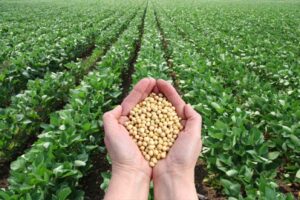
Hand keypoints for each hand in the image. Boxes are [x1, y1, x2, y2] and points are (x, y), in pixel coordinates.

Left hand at [103, 78, 155, 199]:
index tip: (149, 80)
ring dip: (156, 99)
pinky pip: (158, 121)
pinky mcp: (153, 136)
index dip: (140, 90)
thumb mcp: (110, 133)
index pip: (132, 101)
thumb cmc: (121, 154)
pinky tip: (167, 105)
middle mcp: (133, 124)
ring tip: (162, 88)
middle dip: (148, 91)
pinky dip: (162, 112)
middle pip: (142, 103)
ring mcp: (143, 129)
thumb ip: (110, 117)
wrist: (133, 173)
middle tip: (156, 81)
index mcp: (122, 121)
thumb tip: (118, 107)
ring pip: (150, 110)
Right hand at [152, 80, 201, 199]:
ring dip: (148, 100)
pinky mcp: (148, 138)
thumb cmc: (184, 158)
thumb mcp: (194, 136)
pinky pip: (144, 123)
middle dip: (157, 93)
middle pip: (163, 105)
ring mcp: (159, 132)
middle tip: (149, 82)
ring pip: (152, 112)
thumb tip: (186, 104)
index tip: (160, 81)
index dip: (168, 91)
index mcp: (183, 124)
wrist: (171, 177)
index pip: (175, 103)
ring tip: (143, 90)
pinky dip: (141, 114)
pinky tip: (137, 106)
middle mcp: (170, 127)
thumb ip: (194, 118)